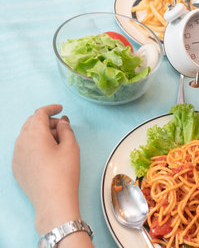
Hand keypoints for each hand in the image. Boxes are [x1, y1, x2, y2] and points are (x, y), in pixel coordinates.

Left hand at [12, 105, 80, 234]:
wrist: (53, 201)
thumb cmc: (64, 173)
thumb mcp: (71, 147)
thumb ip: (66, 130)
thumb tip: (62, 122)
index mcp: (35, 135)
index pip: (40, 113)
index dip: (51, 108)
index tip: (60, 108)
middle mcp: (21, 143)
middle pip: (31, 123)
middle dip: (46, 121)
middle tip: (62, 127)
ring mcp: (16, 156)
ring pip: (26, 136)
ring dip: (39, 133)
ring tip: (56, 142)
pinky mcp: (16, 168)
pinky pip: (23, 149)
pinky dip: (33, 144)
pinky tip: (46, 154)